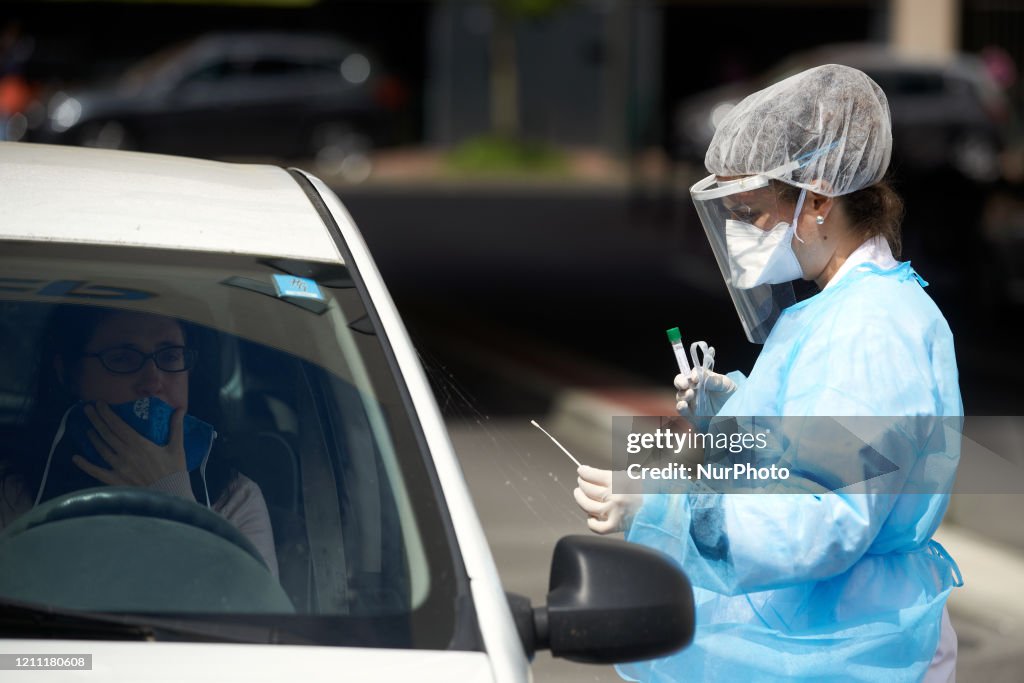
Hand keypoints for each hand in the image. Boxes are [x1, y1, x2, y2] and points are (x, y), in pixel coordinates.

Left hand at [72, 401, 186, 486]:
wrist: (170, 494)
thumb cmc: (174, 470)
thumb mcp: (177, 446)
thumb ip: (176, 426)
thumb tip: (181, 408)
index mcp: (139, 443)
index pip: (118, 425)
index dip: (107, 414)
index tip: (99, 404)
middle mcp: (125, 453)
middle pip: (107, 433)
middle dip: (96, 420)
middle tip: (87, 409)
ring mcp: (118, 467)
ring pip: (101, 449)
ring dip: (93, 437)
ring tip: (88, 428)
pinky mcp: (115, 480)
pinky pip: (96, 471)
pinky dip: (85, 465)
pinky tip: (76, 458)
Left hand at [573, 465, 642, 533]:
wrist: (662, 507)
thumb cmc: (649, 490)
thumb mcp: (631, 476)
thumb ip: (612, 477)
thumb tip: (592, 475)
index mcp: (617, 480)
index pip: (591, 475)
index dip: (583, 472)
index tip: (581, 471)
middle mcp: (613, 496)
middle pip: (587, 489)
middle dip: (581, 484)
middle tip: (580, 482)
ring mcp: (613, 511)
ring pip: (587, 506)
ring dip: (580, 499)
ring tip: (579, 495)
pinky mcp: (616, 525)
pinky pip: (597, 526)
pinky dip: (591, 521)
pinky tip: (591, 516)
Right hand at [675, 367, 736, 417]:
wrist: (733, 412)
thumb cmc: (728, 393)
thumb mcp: (726, 384)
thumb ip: (715, 380)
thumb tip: (702, 378)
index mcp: (701, 378)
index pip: (693, 373)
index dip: (692, 374)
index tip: (696, 378)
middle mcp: (693, 388)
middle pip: (681, 382)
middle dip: (680, 381)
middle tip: (685, 384)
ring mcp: (690, 400)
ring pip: (680, 395)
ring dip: (683, 395)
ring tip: (690, 394)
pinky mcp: (690, 413)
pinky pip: (682, 409)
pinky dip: (681, 407)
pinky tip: (683, 405)